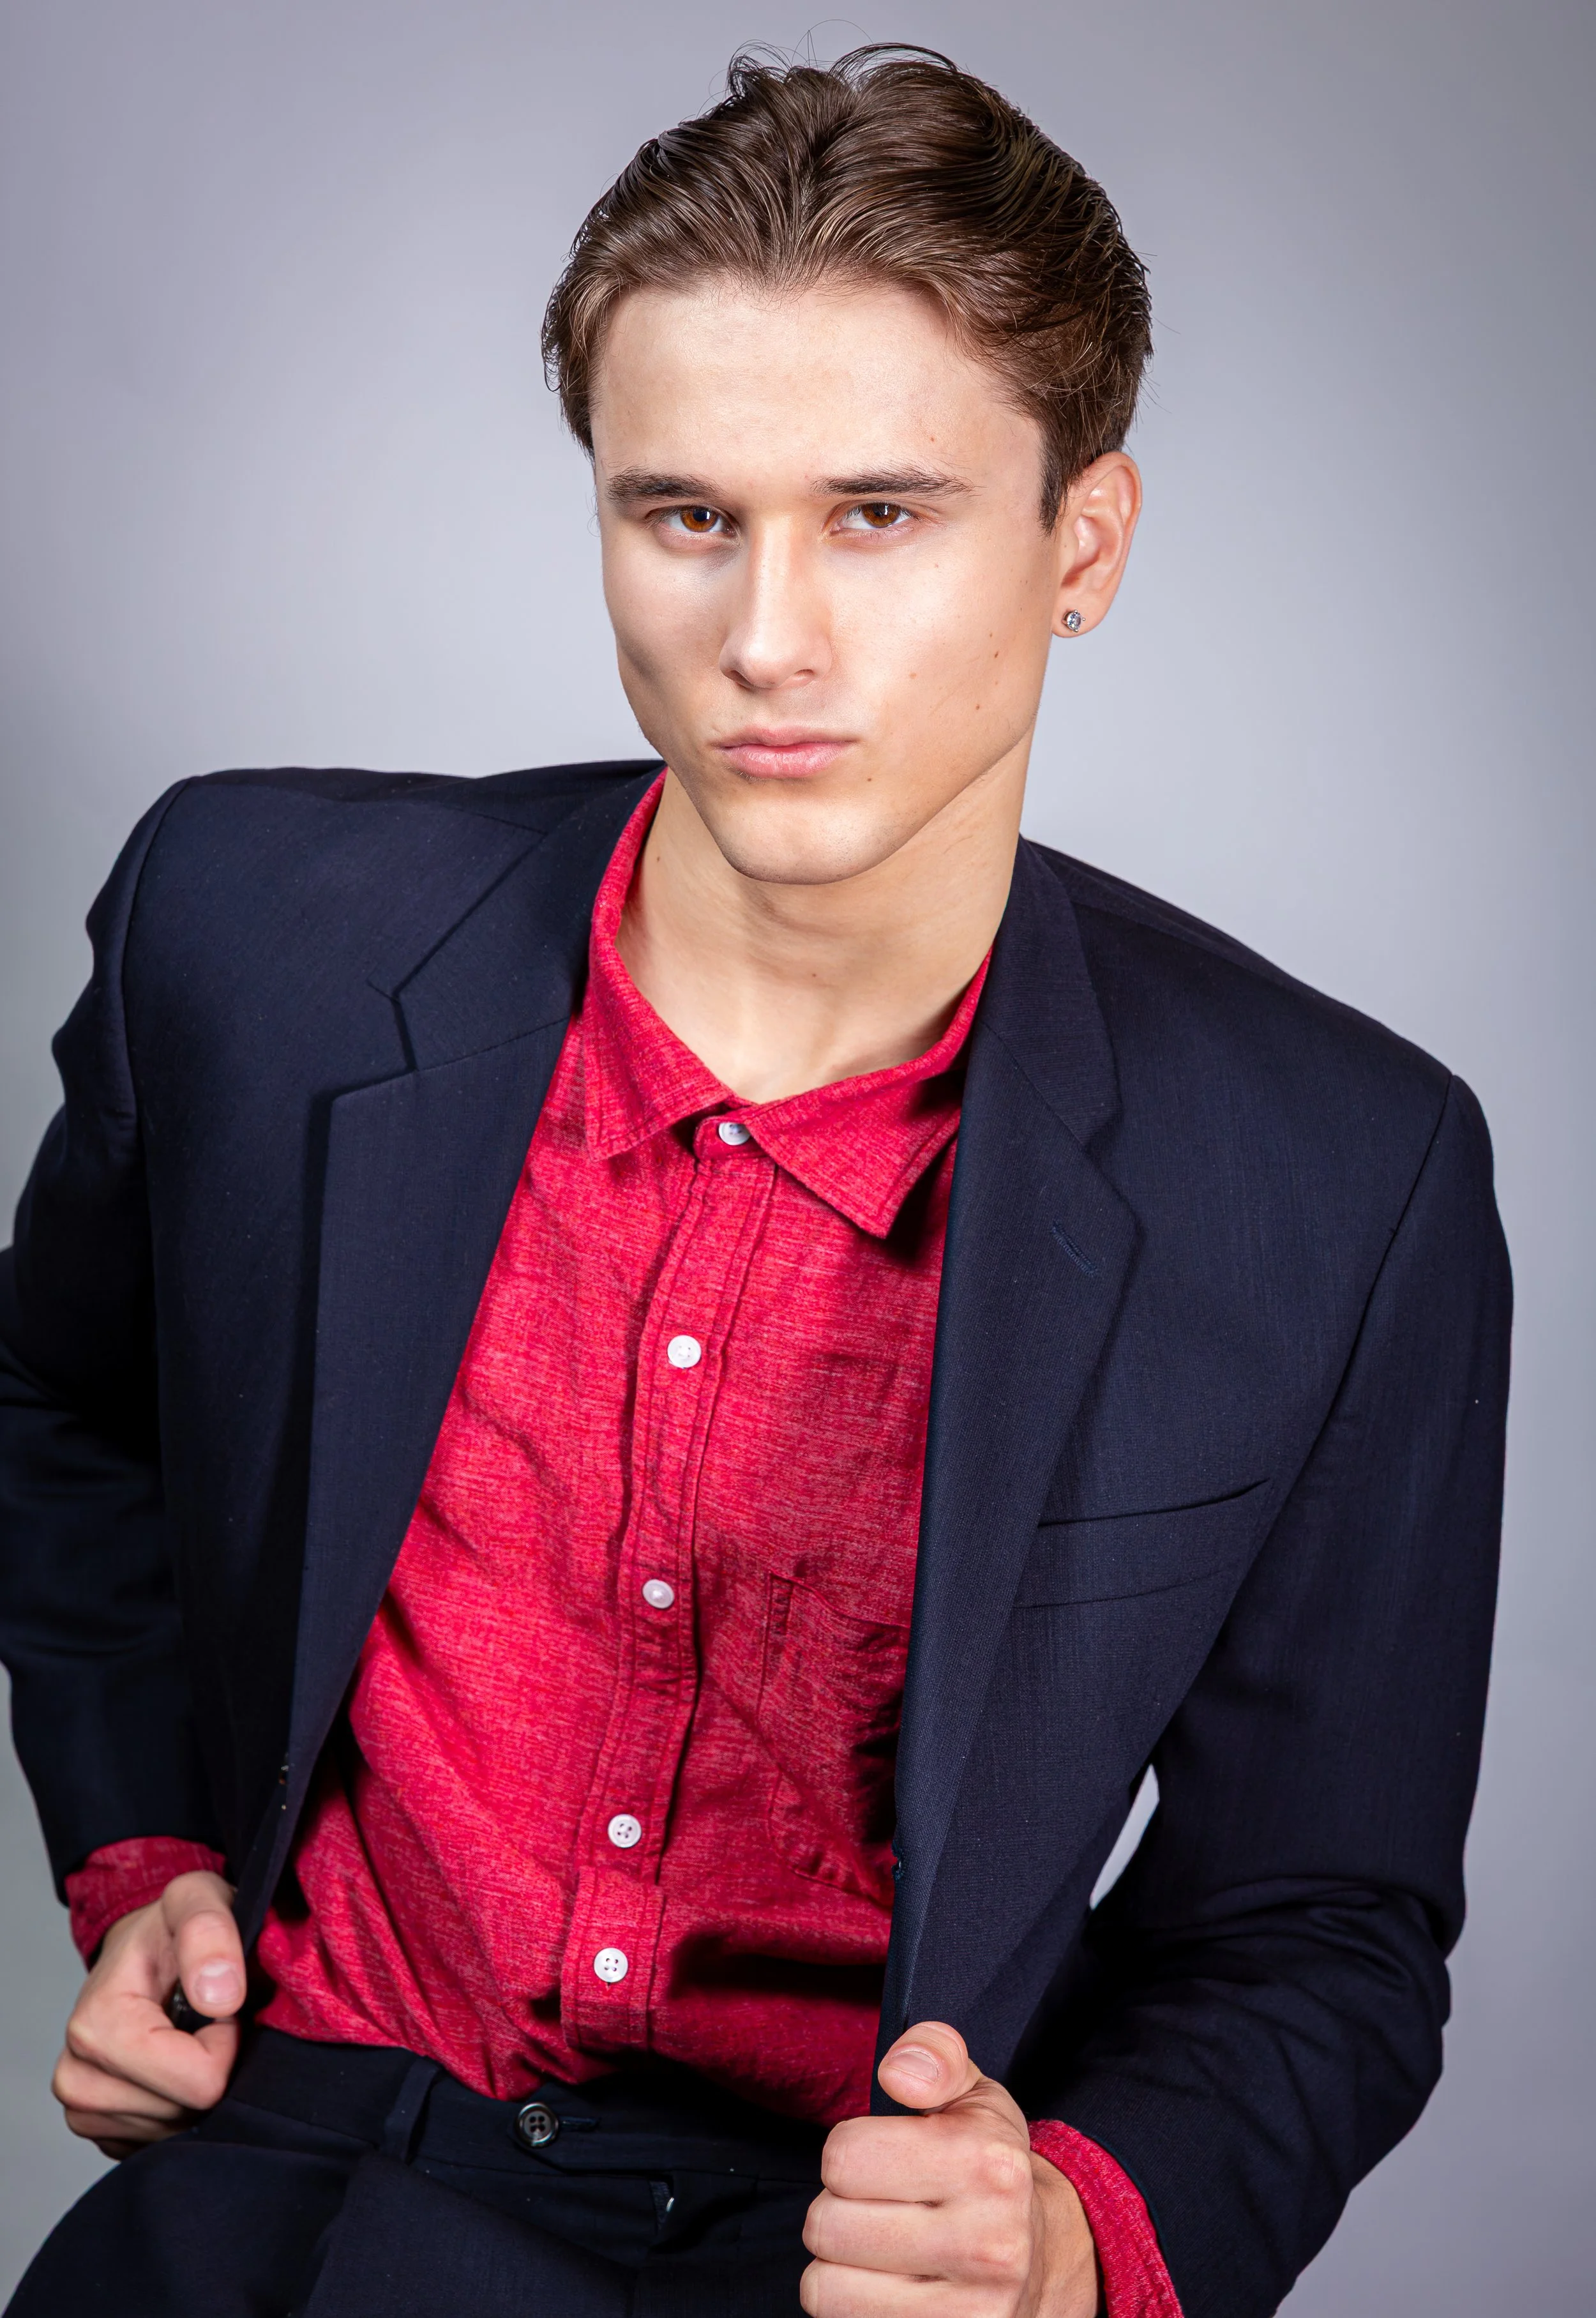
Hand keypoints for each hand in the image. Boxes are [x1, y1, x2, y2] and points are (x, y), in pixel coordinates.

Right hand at [52, 1870, 243, 2157]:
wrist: (143, 1951)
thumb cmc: (170, 1929)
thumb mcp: (198, 1900)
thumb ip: (210, 1931)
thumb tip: (219, 1998)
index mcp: (95, 2028)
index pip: (197, 2080)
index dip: (225, 2040)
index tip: (218, 2006)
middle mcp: (76, 2079)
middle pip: (186, 2112)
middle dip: (212, 2067)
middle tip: (204, 2023)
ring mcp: (85, 2113)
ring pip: (177, 2132)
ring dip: (199, 2086)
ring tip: (189, 2038)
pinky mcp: (102, 2132)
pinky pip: (163, 2143)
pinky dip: (182, 2107)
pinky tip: (176, 2067)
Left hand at [802, 2021, 1098, 2315]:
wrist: (1049, 2260)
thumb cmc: (992, 2171)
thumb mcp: (975, 2097)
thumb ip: (935, 2056)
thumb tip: (899, 2073)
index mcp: (987, 2164)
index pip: (843, 2157)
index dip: (849, 2154)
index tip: (882, 2161)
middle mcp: (987, 2243)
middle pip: (826, 2225)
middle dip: (840, 2212)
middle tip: (880, 2210)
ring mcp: (973, 2311)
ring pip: (825, 2288)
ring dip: (839, 2268)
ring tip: (881, 2253)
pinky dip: (853, 2308)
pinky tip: (890, 2291)